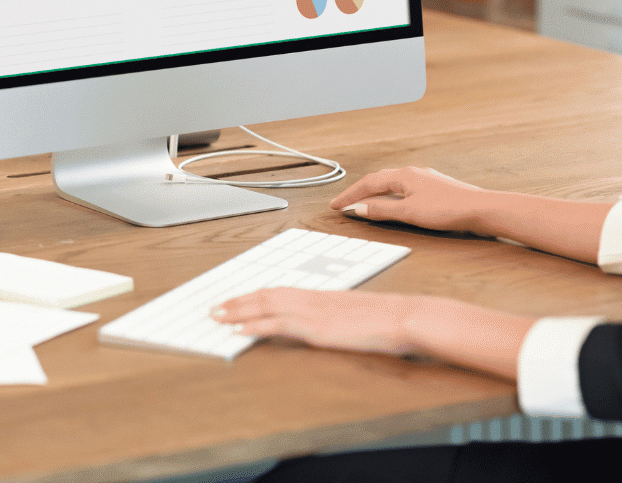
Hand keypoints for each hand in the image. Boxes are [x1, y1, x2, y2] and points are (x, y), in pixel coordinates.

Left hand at [211, 287, 417, 354]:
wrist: (405, 317)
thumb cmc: (390, 318)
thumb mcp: (359, 315)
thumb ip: (341, 318)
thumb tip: (333, 326)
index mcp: (323, 295)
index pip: (281, 291)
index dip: (256, 295)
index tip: (238, 298)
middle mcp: (314, 299)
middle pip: (267, 295)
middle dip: (239, 301)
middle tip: (216, 306)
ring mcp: (314, 311)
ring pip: (266, 306)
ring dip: (238, 310)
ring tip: (217, 316)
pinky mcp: (316, 327)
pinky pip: (278, 324)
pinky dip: (255, 325)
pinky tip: (239, 330)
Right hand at [328, 166, 492, 232]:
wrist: (483, 209)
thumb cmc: (448, 209)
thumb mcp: (409, 213)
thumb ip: (381, 211)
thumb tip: (358, 209)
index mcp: (403, 175)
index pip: (368, 183)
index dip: (350, 195)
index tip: (335, 205)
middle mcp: (413, 172)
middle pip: (379, 180)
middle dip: (360, 192)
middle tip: (345, 203)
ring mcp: (426, 179)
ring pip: (393, 184)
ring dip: (376, 193)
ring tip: (365, 204)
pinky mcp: (436, 188)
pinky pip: (405, 189)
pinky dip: (392, 196)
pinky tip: (396, 204)